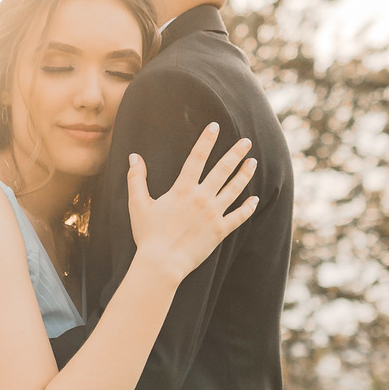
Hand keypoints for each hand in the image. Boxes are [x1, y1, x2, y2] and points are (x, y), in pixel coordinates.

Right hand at [126, 123, 257, 285]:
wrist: (162, 263)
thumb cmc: (148, 235)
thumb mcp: (137, 205)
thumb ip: (136, 179)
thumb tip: (133, 157)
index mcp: (182, 189)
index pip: (197, 157)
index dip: (206, 140)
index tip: (215, 126)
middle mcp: (201, 197)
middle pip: (222, 169)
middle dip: (235, 153)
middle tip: (246, 142)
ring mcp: (213, 214)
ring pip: (234, 189)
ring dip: (244, 174)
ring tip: (253, 162)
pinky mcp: (220, 231)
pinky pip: (238, 216)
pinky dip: (248, 208)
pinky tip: (255, 199)